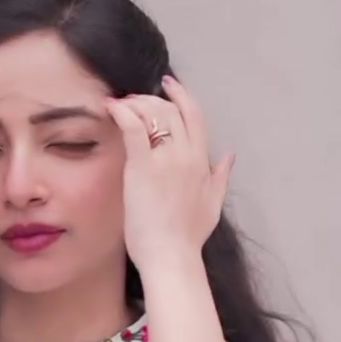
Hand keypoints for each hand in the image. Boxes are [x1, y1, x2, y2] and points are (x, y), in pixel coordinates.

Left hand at [106, 77, 232, 273]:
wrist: (171, 256)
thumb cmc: (188, 237)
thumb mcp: (212, 204)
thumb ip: (220, 177)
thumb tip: (229, 157)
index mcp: (202, 162)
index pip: (195, 116)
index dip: (181, 96)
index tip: (168, 85)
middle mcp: (186, 155)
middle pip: (171, 110)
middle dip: (151, 98)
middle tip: (134, 99)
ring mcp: (165, 160)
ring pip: (153, 114)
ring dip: (136, 103)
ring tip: (122, 105)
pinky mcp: (142, 168)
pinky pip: (133, 128)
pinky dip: (122, 112)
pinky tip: (111, 108)